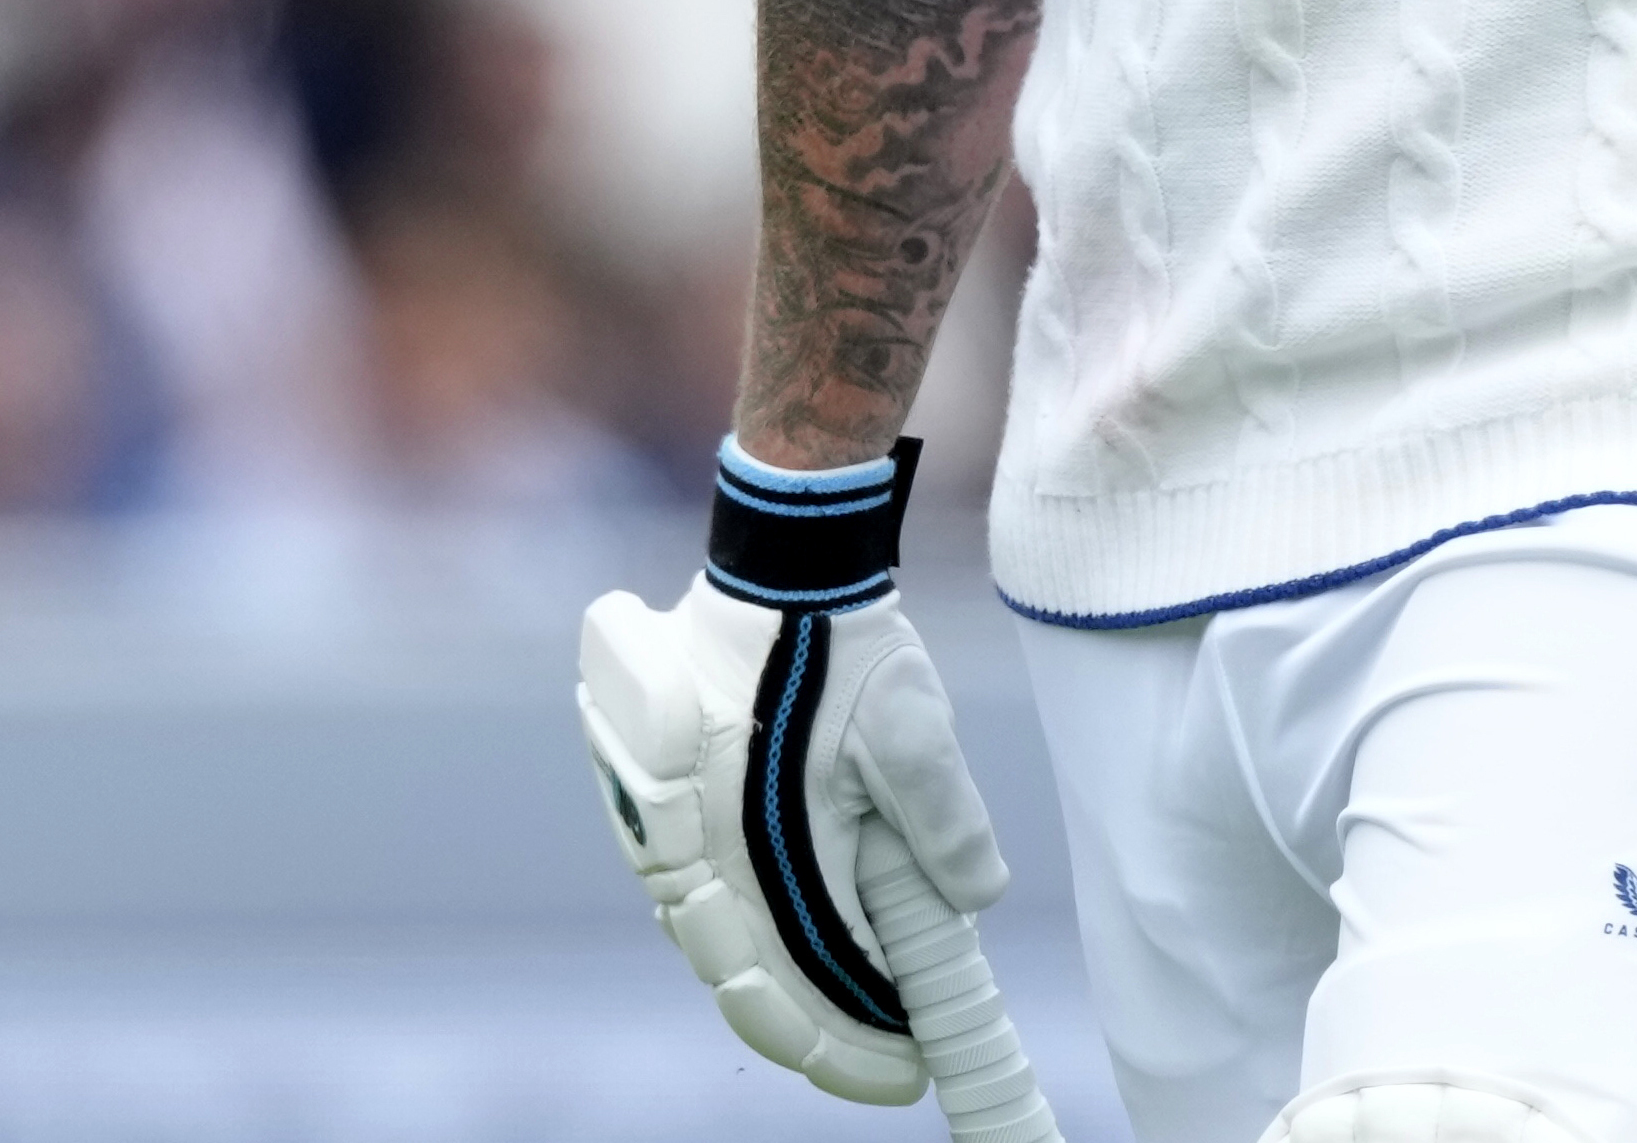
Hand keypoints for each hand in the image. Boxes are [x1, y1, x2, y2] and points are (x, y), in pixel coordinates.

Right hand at [577, 440, 1018, 1101]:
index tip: (905, 1070)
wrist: (775, 565)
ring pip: (722, 951)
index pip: (792, 990)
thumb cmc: (840, 645)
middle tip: (889, 1057)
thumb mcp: (912, 732)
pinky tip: (804, 943)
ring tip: (860, 1012)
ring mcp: (664, 837)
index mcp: (744, 853)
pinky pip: (704, 904)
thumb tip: (974, 899)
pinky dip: (756, 938)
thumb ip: (945, 824)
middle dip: (823, 1033)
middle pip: (750, 987)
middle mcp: (687, 860)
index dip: (848, 1044)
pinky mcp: (662, 811)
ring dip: (788, 989)